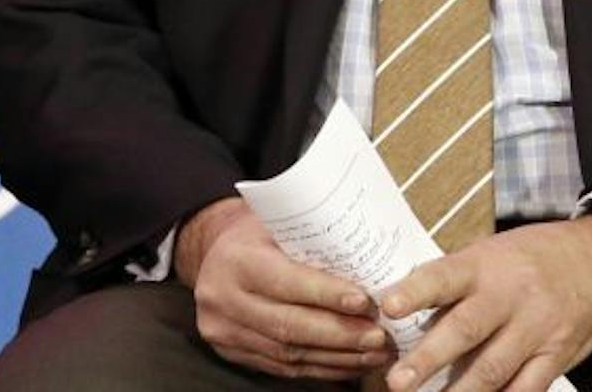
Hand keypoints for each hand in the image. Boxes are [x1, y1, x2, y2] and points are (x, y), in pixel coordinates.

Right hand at [177, 197, 396, 380]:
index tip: (364, 302)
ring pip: (288, 354)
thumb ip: (311, 242)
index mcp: (235, 260)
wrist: (212, 253)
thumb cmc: (257, 233)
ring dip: (338, 357)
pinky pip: (284, 369)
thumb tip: (367, 263)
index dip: (325, 294)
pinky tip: (351, 363)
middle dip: (339, 334)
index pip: (284, 281)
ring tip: (375, 353)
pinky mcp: (233, 353)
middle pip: (287, 326)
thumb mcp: (275, 222)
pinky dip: (323, 368)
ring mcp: (225, 331)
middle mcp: (223, 298)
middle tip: (379, 335)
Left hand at [378, 216, 591, 391]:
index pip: (444, 276)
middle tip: (398, 381)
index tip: (388, 306)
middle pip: (466, 329)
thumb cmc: (531, 258)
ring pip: (493, 367)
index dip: (415, 292)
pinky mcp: (557, 356)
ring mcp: (537, 329)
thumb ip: (455, 282)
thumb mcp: (491, 254)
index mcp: (485, 264)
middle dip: (429, 359)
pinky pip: (527, 388)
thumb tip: (406, 310)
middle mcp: (510, 296)